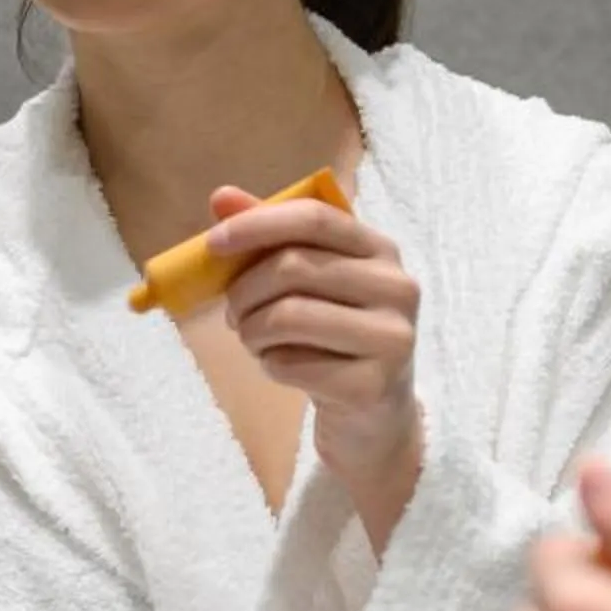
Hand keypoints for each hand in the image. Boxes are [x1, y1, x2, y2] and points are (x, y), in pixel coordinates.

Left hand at [209, 184, 424, 502]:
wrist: (372, 414)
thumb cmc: (334, 336)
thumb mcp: (309, 281)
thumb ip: (270, 236)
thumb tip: (221, 196)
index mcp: (380, 249)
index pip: (315, 218)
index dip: (258, 224)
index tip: (213, 243)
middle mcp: (397, 287)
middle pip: (294, 267)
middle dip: (244, 291)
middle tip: (234, 313)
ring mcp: (391, 337)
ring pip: (288, 316)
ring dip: (252, 330)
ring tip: (253, 339)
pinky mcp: (373, 384)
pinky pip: (292, 364)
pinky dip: (270, 364)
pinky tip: (280, 366)